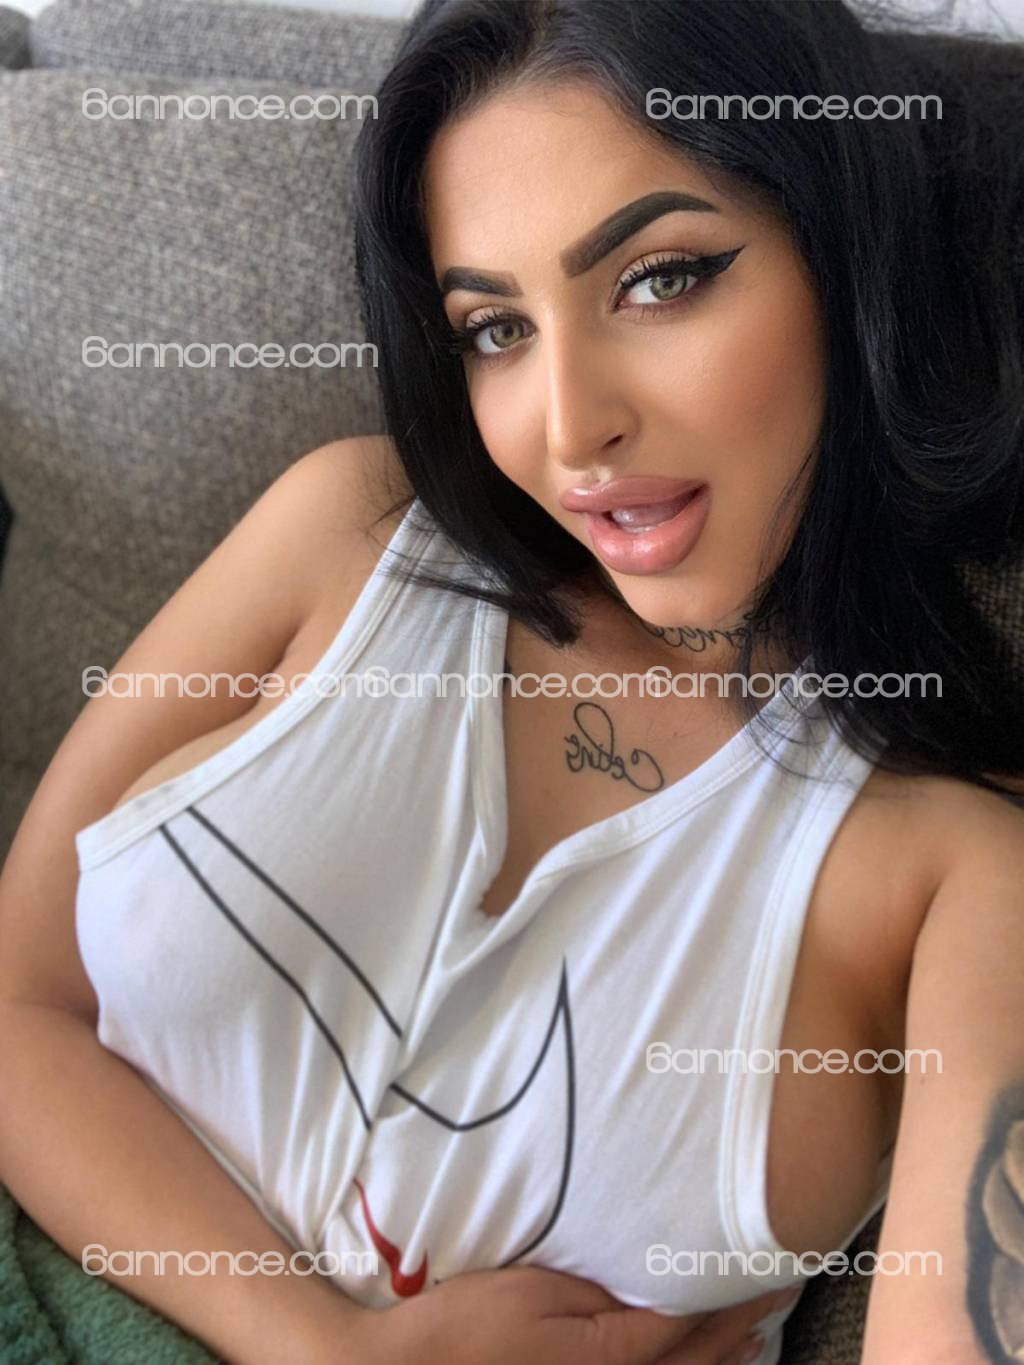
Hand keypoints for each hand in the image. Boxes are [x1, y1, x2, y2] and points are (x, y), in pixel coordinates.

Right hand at [344, 1264, 799, 1364]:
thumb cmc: (473, 1324)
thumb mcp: (540, 1292)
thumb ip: (606, 1301)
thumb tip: (663, 1297)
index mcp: (611, 1361)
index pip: (692, 1329)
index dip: (737, 1300)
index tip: (774, 1270)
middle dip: (742, 1328)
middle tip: (778, 1291)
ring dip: (722, 1359)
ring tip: (752, 1329)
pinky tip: (690, 1360)